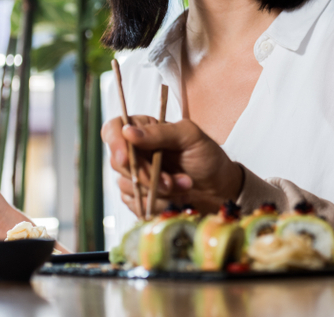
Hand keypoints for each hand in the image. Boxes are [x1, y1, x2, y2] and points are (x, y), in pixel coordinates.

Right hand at [101, 116, 242, 214]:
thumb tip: (128, 132)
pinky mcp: (140, 197)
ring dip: (156, 190)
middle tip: (170, 182)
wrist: (220, 190)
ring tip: (185, 186)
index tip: (125, 158)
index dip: (114, 142)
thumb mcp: (190, 137)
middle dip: (145, 175)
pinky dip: (156, 203)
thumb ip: (161, 132)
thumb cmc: (208, 157)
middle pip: (118, 161)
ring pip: (126, 185)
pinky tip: (176, 199)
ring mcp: (136, 175)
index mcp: (145, 129)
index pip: (114, 129)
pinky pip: (135, 203)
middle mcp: (137, 151)